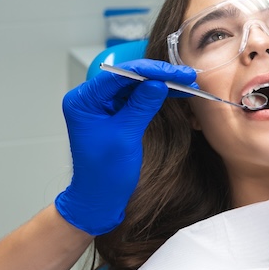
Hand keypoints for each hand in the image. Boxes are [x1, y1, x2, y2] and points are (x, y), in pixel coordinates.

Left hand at [55, 59, 196, 234]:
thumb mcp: (125, 136)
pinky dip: (154, 95)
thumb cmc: (104, 173)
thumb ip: (141, 106)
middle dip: (157, 76)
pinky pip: (134, 98)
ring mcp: (101, 105)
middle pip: (127, 78)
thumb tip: (158, 82)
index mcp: (82, 100)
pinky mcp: (112, 113)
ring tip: (185, 82)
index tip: (175, 73)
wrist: (99, 197)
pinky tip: (174, 92)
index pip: (118, 76)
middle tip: (185, 76)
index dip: (149, 72)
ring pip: (134, 86)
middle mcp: (89, 98)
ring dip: (159, 84)